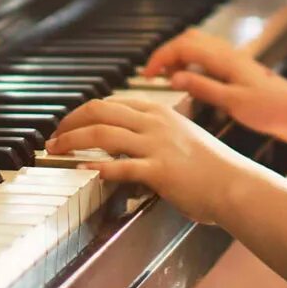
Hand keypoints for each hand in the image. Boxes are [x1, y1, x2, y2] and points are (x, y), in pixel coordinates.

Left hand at [47, 97, 263, 224]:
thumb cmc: (210, 166)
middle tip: (52, 139)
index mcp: (158, 112)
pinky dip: (99, 168)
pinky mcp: (160, 171)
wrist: (234, 184)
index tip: (66, 126)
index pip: (109, 103)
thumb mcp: (179, 137)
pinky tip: (83, 171)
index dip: (80, 113)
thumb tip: (124, 144)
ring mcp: (156, 146)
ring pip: (102, 135)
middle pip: (98, 112)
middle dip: (68, 124)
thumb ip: (152, 134)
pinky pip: (122, 166)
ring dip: (72, 142)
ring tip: (56, 152)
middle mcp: (154, 123)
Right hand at [143, 30, 286, 145]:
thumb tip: (174, 79)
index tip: (146, 74)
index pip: (182, 46)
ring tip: (168, 79)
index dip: (160, 57)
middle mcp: (228, 55)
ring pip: (198, 48)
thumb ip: (203, 88)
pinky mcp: (238, 72)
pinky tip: (192, 83)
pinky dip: (193, 66)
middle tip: (154, 74)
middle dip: (167, 53)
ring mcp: (234, 62)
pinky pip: (208, 59)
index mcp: (224, 59)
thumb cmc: (274, 109)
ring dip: (180, 58)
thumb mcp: (233, 102)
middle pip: (188, 40)